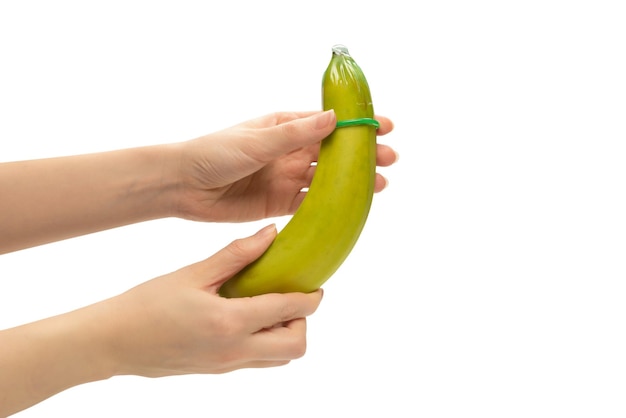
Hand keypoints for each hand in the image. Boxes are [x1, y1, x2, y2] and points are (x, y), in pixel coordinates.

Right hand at [0, 225, 321, 414]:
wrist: (113, 342)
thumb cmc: (147, 304)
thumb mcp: (193, 273)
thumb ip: (236, 255)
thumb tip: (271, 234)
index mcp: (229, 322)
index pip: (289, 311)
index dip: (311, 297)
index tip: (316, 284)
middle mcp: (234, 350)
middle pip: (296, 345)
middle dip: (303, 320)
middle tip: (289, 296)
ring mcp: (227, 365)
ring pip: (280, 359)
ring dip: (287, 334)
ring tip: (269, 307)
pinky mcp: (219, 370)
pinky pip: (258, 362)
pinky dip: (267, 343)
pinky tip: (248, 319)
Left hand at [174, 110, 396, 221]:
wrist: (183, 186)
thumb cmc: (215, 153)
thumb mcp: (257, 140)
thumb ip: (295, 133)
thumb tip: (333, 119)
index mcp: (284, 127)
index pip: (328, 124)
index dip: (356, 126)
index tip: (383, 126)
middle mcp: (289, 151)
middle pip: (334, 153)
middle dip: (362, 156)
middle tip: (389, 159)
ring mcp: (286, 177)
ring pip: (327, 180)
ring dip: (352, 182)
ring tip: (379, 186)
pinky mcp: (279, 203)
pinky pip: (310, 204)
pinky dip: (330, 206)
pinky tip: (350, 208)